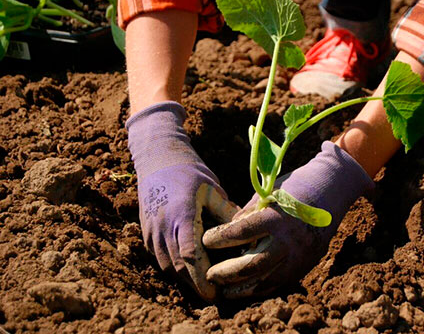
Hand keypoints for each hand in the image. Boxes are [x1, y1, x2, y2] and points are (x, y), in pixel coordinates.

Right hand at [127, 101, 239, 299]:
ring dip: (185, 278)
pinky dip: (174, 267)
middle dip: (196, 284)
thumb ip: (227, 214)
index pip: (190, 255)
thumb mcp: (213, 190)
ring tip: (206, 284)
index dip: (202, 277)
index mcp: (182, 215)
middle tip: (216, 295)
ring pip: (166, 266)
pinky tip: (191, 269)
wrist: (157, 157)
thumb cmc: (190, 171)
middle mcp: (163, 226)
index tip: (216, 292)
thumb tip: (249, 235)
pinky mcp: (146, 232)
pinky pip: (160, 258)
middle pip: (177, 267)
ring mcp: (151, 230)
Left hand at [202, 141, 373, 297]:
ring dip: (242, 288)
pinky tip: (246, 288)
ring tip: (225, 289)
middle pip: (252, 265)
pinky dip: (261, 287)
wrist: (332, 190)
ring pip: (266, 281)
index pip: (240, 233)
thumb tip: (227, 232)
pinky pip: (281, 282)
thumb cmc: (295, 187)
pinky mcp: (306, 263)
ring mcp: (300, 255)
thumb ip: (248, 215)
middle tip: (210, 274)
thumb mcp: (268, 194)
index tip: (206, 240)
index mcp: (276, 218)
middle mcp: (289, 240)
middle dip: (227, 272)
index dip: (219, 239)